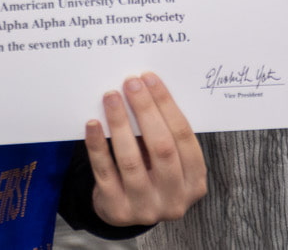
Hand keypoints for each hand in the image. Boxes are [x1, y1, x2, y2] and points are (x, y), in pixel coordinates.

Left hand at [86, 72, 207, 225]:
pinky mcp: (117, 210)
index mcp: (195, 181)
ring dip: (120, 123)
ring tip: (111, 97)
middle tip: (130, 83)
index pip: (183, 136)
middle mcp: (174, 198)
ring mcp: (146, 207)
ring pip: (131, 161)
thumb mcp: (170, 161)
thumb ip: (165, 134)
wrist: (126, 209)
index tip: (150, 78)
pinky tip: (93, 124)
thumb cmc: (151, 174)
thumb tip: (144, 89)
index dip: (166, 105)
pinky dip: (98, 146)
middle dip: (145, 110)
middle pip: (161, 148)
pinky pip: (105, 173)